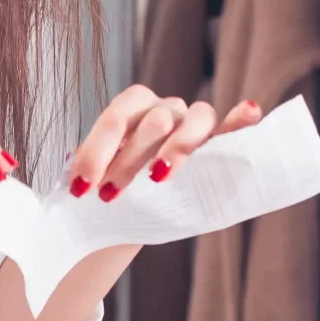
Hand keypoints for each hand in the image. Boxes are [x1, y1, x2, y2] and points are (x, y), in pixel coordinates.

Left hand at [64, 87, 261, 201]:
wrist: (145, 211)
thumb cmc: (120, 192)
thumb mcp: (100, 182)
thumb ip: (90, 174)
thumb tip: (71, 177)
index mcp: (132, 109)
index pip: (116, 119)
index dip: (96, 151)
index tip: (80, 188)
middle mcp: (166, 110)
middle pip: (153, 121)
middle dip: (128, 159)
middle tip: (109, 197)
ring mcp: (195, 124)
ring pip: (195, 118)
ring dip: (177, 147)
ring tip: (158, 176)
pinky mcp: (221, 144)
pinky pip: (234, 127)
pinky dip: (241, 118)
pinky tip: (248, 110)